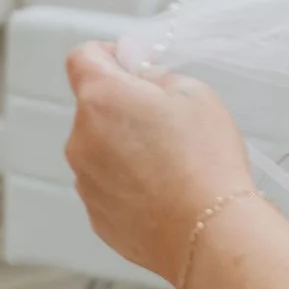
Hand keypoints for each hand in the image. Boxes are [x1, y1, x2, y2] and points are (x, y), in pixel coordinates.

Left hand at [65, 41, 252, 285]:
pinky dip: (128, 183)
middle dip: (124, 108)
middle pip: (94, 108)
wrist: (207, 233)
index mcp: (101, 98)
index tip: (132, 66)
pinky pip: (107, 185)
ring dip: (125, 148)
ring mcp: (85, 180)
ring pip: (100, 149)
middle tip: (167, 122)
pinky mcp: (95, 215)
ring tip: (170, 164)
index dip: (109, 55)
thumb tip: (139, 75)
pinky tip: (163, 192)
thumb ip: (156, 76)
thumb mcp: (195, 93)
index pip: (82, 57)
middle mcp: (81, 138)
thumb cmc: (205, 161)